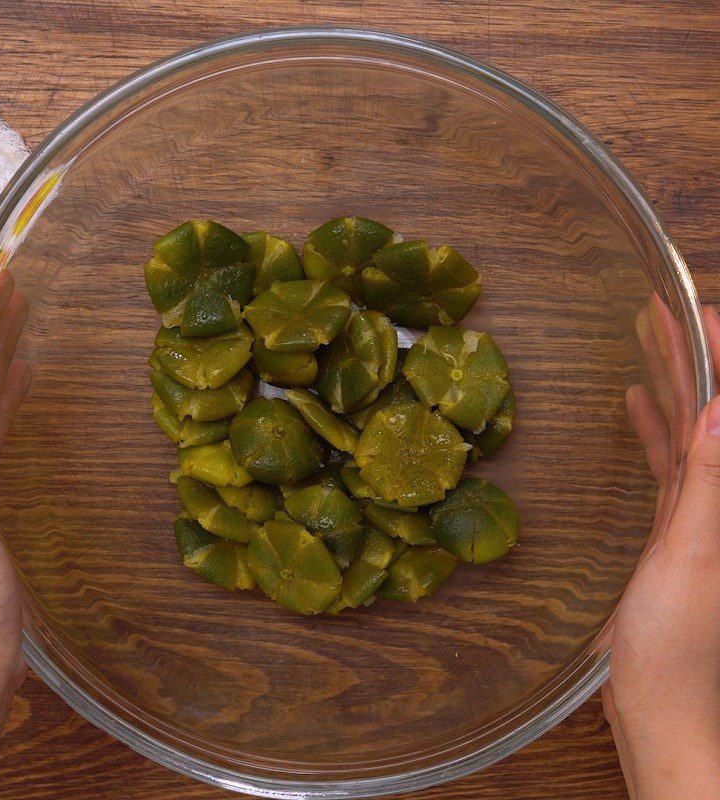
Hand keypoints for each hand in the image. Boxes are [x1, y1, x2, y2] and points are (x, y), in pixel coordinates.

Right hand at [604, 296, 719, 798]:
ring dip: (670, 384)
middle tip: (662, 310)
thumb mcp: (692, 557)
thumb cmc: (680, 647)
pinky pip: (668, 461)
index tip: (698, 310)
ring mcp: (702, 508)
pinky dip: (654, 427)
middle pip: (714, 411)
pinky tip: (636, 403)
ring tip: (645, 338)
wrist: (664, 706)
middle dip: (694, 357)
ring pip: (689, 429)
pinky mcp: (676, 525)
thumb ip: (708, 483)